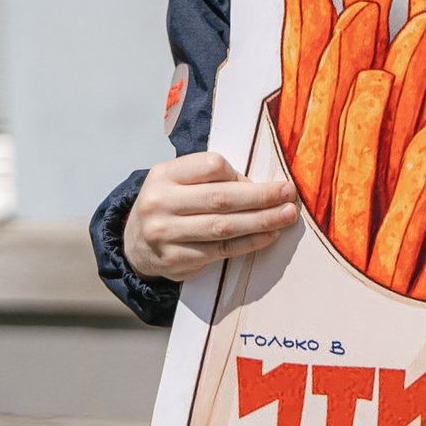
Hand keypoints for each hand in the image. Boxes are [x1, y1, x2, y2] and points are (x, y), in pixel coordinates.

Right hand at [125, 151, 299, 282]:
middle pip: (221, 198)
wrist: (135, 244)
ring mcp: (164, 233)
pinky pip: (221, 250)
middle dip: (262, 196)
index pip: (212, 166)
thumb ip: (213, 179)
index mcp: (164, 174)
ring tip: (288, 216)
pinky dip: (250, 242)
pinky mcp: (175, 259)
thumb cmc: (171, 205)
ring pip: (224, 227)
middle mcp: (160, 202)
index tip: (265, 179)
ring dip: (262, 221)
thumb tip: (262, 188)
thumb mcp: (180, 181)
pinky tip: (270, 236)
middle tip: (290, 194)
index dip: (241, 174)